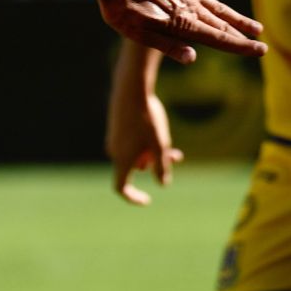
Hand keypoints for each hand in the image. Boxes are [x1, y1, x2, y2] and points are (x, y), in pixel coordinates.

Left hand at [93, 0, 263, 63]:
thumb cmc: (119, 6)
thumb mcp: (136, 33)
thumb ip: (166, 45)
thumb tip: (192, 58)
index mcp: (181, 23)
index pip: (218, 38)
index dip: (241, 46)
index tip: (260, 50)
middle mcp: (189, 5)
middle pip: (220, 23)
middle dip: (241, 34)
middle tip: (260, 41)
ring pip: (217, 5)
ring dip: (236, 15)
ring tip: (255, 25)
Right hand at [107, 74, 181, 205]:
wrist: (131, 89)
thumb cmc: (147, 119)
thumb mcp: (160, 145)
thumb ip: (161, 167)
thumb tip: (162, 184)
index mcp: (122, 159)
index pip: (121, 187)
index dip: (133, 197)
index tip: (146, 200)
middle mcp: (114, 150)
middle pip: (135, 167)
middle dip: (155, 165)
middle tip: (176, 156)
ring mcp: (113, 138)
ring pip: (135, 153)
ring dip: (152, 152)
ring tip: (171, 142)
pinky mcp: (116, 127)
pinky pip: (130, 143)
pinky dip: (144, 143)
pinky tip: (158, 129)